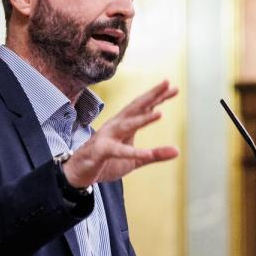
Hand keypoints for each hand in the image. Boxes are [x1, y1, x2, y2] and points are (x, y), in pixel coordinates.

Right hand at [62, 80, 178, 187]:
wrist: (78, 172)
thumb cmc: (106, 161)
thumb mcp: (134, 160)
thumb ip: (155, 155)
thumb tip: (177, 151)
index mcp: (124, 124)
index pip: (142, 107)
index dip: (157, 97)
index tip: (174, 88)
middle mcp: (116, 126)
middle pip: (136, 107)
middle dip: (152, 95)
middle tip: (168, 84)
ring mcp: (107, 137)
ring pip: (127, 125)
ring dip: (143, 119)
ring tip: (160, 113)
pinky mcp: (101, 151)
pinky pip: (119, 151)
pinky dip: (133, 152)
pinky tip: (147, 154)